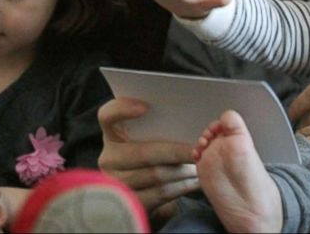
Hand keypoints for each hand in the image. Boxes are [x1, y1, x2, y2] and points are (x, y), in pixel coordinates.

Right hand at [96, 97, 199, 217]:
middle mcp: (109, 158)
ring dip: (183, 171)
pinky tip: (196, 181)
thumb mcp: (151, 138)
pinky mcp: (130, 203)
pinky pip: (160, 193)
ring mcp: (116, 183)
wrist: (148, 192)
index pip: (107, 116)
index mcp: (112, 134)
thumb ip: (160, 126)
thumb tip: (188, 119)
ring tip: (202, 165)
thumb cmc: (154, 155)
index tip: (146, 107)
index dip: (122, 109)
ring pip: (156, 174)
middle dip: (176, 151)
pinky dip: (182, 187)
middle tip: (200, 148)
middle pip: (143, 152)